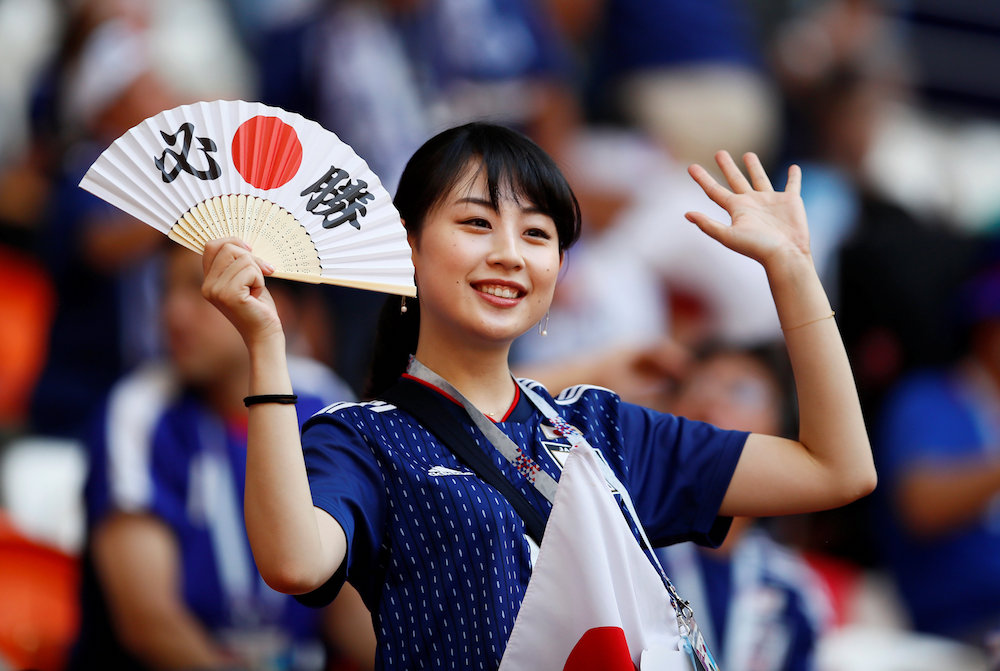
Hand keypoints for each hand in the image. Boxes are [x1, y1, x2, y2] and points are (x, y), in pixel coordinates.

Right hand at [200, 238, 282, 345]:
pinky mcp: (230, 295)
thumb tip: (244, 242)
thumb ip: (238, 262)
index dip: (233, 241)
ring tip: (255, 290)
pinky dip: (260, 281)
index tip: (250, 251)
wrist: (264, 333)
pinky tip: (257, 296)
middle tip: (259, 276)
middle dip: (251, 258)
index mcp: (208, 280)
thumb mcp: (246, 279)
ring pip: (243, 258)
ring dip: (258, 272)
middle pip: (228, 248)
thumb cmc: (258, 306)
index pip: (211, 246)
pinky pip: (251, 271)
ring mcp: (216, 290)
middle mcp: (208, 285)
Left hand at [685, 151, 810, 270]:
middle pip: (735, 180)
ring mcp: (770, 201)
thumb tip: (687, 214)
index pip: (714, 191)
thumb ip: (708, 225)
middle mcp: (751, 203)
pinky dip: (794, 176)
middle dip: (727, 166)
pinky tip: (794, 168)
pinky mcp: (790, 201)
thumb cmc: (757, 247)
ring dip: (754, 167)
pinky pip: (792, 184)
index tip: (690, 167)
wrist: (785, 254)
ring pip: (760, 178)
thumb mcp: (728, 236)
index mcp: (736, 209)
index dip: (702, 179)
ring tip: (747, 154)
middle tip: (719, 153)